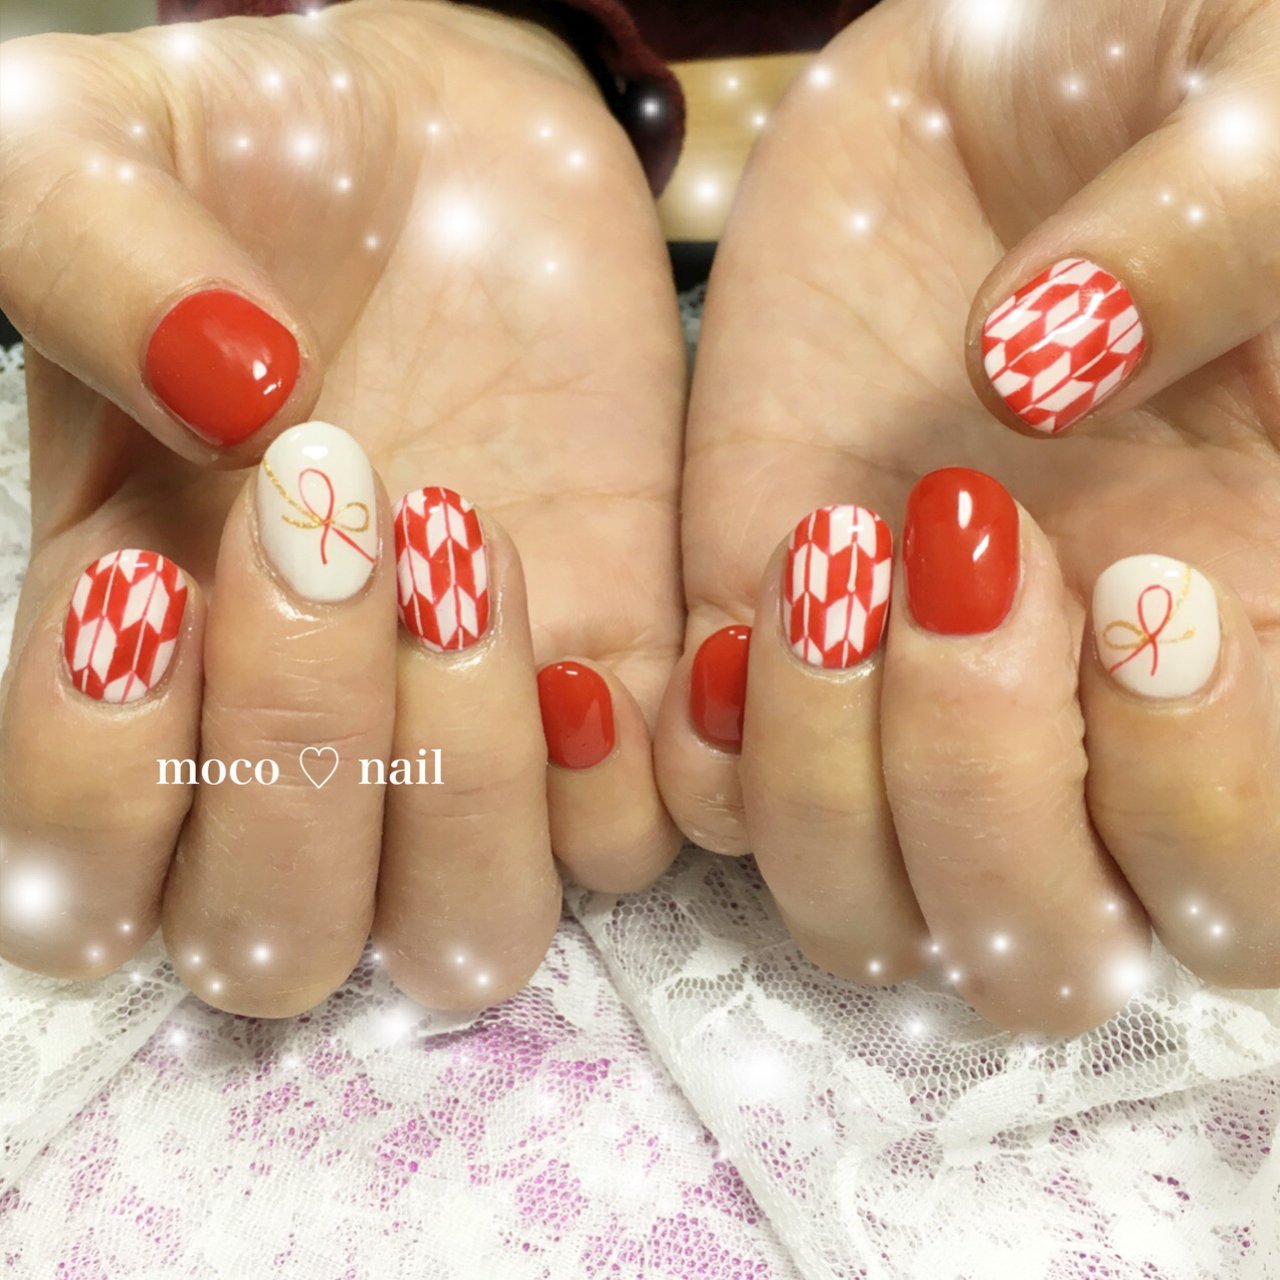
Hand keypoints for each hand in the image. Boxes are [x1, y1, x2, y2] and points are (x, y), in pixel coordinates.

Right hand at [0, 0, 683, 1012]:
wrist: (456, 152)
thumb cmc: (261, 157)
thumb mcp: (104, 157)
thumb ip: (86, 261)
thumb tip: (223, 394)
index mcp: (142, 659)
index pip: (81, 878)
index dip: (105, 786)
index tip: (151, 568)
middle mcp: (306, 736)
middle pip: (282, 945)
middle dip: (306, 764)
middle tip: (337, 524)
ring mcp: (472, 730)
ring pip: (468, 937)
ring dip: (472, 790)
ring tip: (471, 554)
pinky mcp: (620, 682)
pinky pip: (633, 844)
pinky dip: (630, 779)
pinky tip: (601, 632)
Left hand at [656, 0, 1279, 1031]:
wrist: (1004, 72)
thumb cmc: (1176, 65)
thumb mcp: (1259, 105)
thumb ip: (1219, 237)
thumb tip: (1039, 365)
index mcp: (1245, 638)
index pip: (1244, 880)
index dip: (1198, 790)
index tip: (1142, 568)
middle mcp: (1073, 714)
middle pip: (1041, 953)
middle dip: (983, 804)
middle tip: (964, 557)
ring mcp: (901, 692)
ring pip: (861, 908)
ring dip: (824, 785)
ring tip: (834, 555)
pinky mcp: (754, 635)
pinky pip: (707, 802)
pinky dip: (697, 750)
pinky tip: (726, 602)